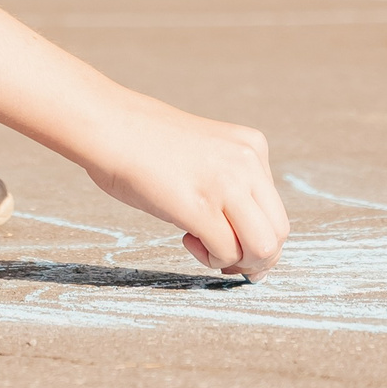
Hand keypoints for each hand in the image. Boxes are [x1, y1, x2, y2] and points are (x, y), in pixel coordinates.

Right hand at [75, 91, 289, 277]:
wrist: (108, 126)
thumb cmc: (144, 146)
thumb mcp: (205, 155)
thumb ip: (229, 184)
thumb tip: (245, 244)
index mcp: (252, 147)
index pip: (275, 209)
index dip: (259, 239)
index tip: (234, 249)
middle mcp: (247, 163)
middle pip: (278, 232)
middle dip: (256, 259)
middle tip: (224, 260)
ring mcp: (226, 183)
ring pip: (263, 248)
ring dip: (236, 262)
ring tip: (203, 247)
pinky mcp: (201, 206)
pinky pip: (227, 252)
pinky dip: (210, 258)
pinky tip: (186, 238)